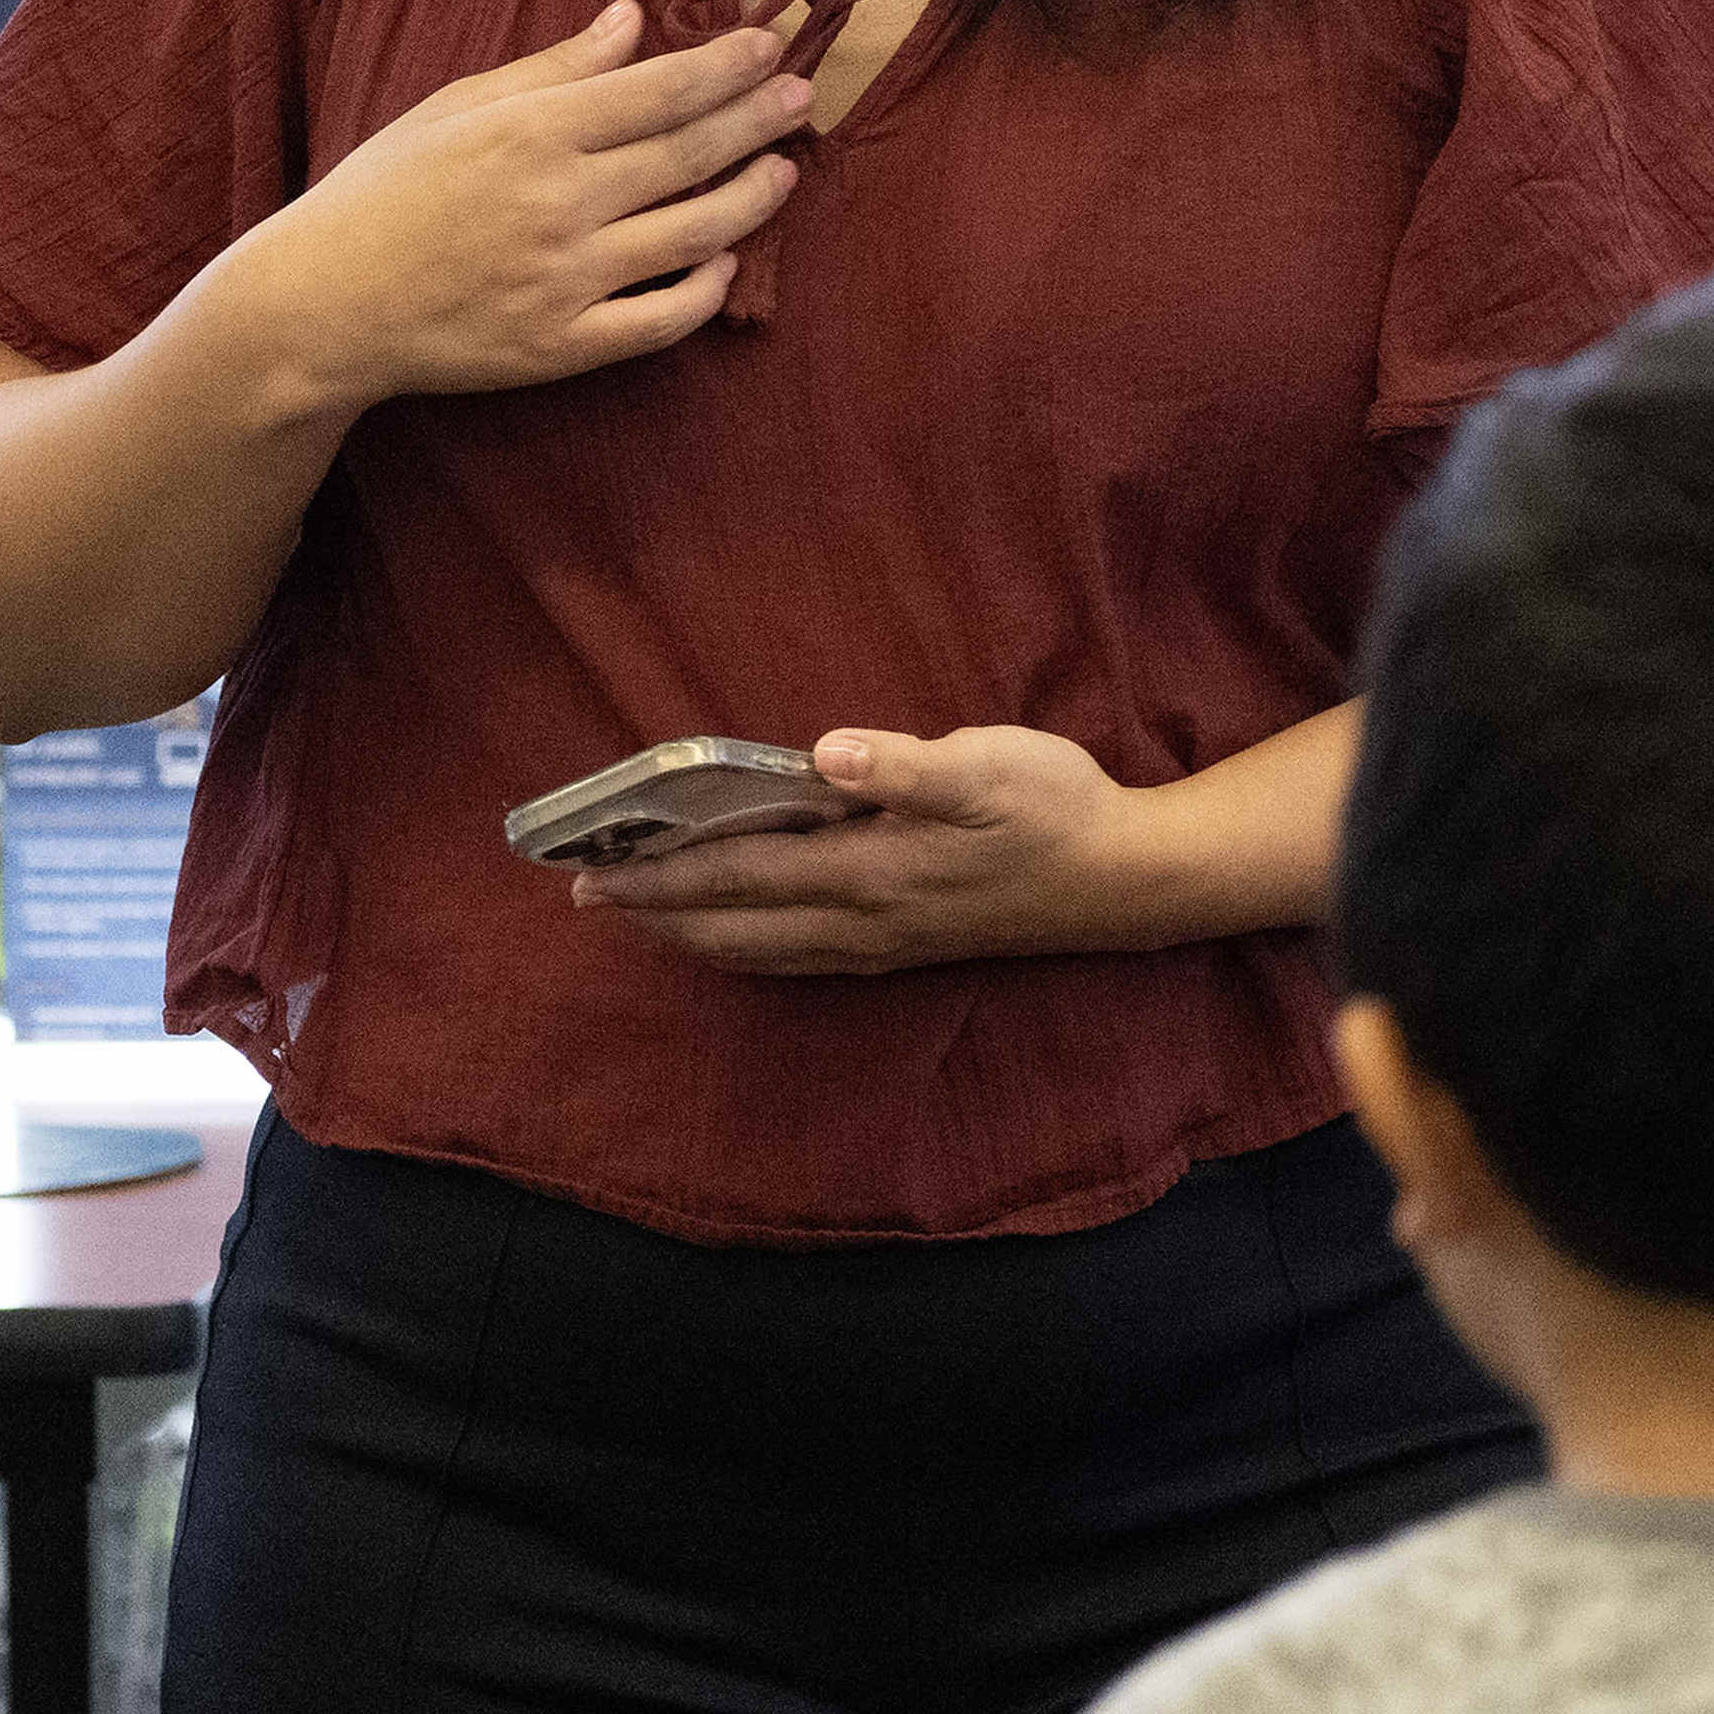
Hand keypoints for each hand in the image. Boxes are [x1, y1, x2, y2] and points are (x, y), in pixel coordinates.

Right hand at [207, 0, 817, 415]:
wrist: (322, 306)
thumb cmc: (381, 194)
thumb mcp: (454, 109)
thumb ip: (551, 68)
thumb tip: (631, 20)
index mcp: (530, 133)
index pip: (658, 90)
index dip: (726, 66)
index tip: (771, 44)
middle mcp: (559, 203)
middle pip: (689, 154)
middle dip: (756, 119)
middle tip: (803, 95)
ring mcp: (565, 280)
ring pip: (692, 235)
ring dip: (750, 198)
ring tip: (785, 169)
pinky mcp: (562, 346)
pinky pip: (659, 320)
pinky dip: (704, 291)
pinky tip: (725, 262)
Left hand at [567, 726, 1204, 977]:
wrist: (1126, 881)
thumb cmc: (1057, 809)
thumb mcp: (989, 766)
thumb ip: (905, 764)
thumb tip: (824, 755)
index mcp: (870, 872)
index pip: (738, 878)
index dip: (659, 878)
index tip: (592, 872)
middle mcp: (863, 922)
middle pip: (735, 928)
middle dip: (656, 914)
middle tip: (587, 897)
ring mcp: (883, 943)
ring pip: (763, 952)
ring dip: (694, 936)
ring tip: (642, 917)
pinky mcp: (904, 947)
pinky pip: (799, 958)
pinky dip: (747, 948)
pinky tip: (737, 936)